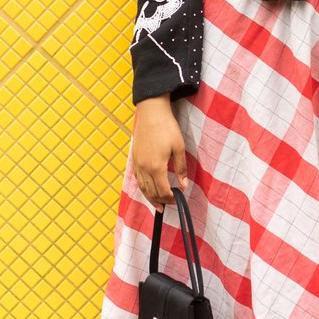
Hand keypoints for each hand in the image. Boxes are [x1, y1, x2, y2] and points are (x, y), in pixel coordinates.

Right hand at [132, 95, 187, 211]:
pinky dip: (143, 187)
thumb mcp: (179, 147)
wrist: (151, 112)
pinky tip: (148, 189)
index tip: (178, 199)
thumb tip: (183, 185)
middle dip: (161, 201)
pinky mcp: (135, 158)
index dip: (171, 198)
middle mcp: (144, 168)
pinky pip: (137, 179)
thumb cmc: (167, 128)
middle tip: (168, 206)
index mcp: (157, 167)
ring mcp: (138, 164)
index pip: (163, 191)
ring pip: (142, 187)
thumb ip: (181, 168)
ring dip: (150, 198)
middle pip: (151, 192)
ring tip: (157, 205)